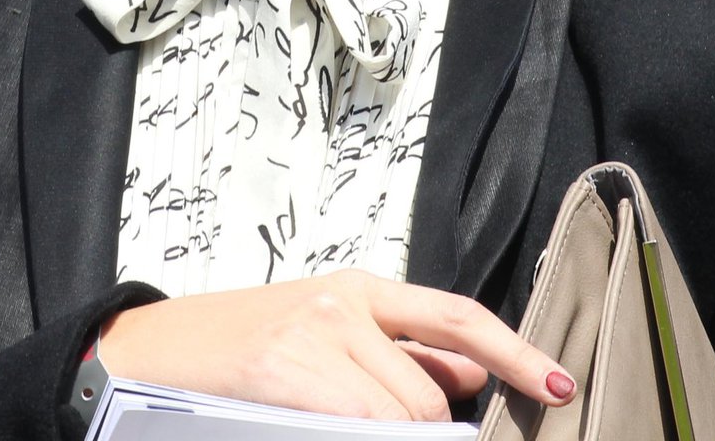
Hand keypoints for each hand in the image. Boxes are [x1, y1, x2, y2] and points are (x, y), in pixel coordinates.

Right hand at [97, 269, 576, 422]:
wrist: (156, 353)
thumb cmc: (246, 354)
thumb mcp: (329, 334)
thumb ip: (397, 352)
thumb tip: (467, 375)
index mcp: (362, 288)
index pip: (458, 317)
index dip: (514, 352)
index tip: (557, 382)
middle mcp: (345, 301)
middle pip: (429, 391)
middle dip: (425, 430)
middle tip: (383, 427)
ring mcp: (316, 333)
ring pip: (399, 416)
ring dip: (387, 437)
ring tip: (334, 421)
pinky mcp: (287, 368)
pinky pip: (357, 425)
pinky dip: (359, 436)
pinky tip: (323, 425)